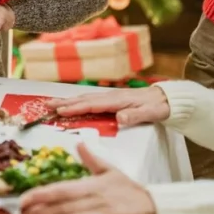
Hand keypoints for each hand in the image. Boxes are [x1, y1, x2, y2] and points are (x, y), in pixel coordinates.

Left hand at [21, 142, 157, 213]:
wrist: (160, 212)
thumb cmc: (133, 194)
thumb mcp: (113, 173)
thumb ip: (93, 160)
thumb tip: (79, 144)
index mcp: (94, 186)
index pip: (62, 189)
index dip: (41, 193)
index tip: (24, 198)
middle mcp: (97, 202)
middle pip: (64, 206)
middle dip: (41, 211)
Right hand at [47, 87, 169, 126]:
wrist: (167, 98)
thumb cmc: (159, 106)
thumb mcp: (152, 113)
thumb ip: (136, 114)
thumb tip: (119, 117)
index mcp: (117, 100)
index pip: (93, 105)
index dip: (76, 108)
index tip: (61, 111)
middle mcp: (110, 96)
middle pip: (84, 99)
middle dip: (64, 102)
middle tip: (46, 105)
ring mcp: (110, 97)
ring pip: (85, 99)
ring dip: (68, 101)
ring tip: (51, 103)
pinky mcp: (111, 100)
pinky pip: (90, 101)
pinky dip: (77, 102)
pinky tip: (71, 104)